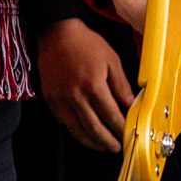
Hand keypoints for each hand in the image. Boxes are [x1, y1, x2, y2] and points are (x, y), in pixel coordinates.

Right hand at [38, 17, 135, 153]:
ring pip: (77, 129)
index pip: (110, 115)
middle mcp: (75, 96)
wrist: (57, 33)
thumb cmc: (86, 44)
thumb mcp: (111, 60)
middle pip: (94, 128)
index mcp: (93, 85)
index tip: (127, 134)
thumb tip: (130, 104)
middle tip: (116, 147)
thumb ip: (121, 85)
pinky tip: (84, 133)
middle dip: (107, 141)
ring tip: (102, 146)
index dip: (119, 128)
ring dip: (91, 142)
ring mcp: (61, 99)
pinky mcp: (50, 99)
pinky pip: (64, 121)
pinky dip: (76, 131)